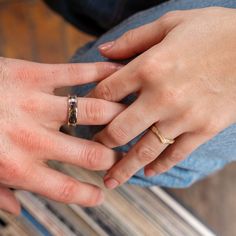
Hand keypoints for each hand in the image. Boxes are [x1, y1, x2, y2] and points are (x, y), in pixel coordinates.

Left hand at [0, 57, 122, 213]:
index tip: (104, 193)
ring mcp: (35, 104)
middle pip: (89, 152)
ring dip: (118, 115)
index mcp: (16, 167)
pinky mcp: (33, 74)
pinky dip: (100, 73)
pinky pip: (75, 72)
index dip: (89, 195)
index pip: (65, 188)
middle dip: (114, 154)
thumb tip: (17, 210)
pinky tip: (119, 73)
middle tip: (124, 151)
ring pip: (92, 111)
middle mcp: (31, 138)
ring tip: (133, 115)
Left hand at [90, 7, 235, 188]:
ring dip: (124, 168)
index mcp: (150, 67)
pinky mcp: (204, 130)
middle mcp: (162, 96)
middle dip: (102, 140)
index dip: (91, 103)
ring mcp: (184, 117)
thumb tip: (103, 52)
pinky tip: (148, 173)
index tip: (86, 113)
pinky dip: (160, 166)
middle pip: (119, 129)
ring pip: (145, 150)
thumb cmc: (213, 31)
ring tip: (110, 181)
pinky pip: (176, 154)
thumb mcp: (170, 23)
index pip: (106, 92)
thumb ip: (133, 39)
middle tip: (93, 148)